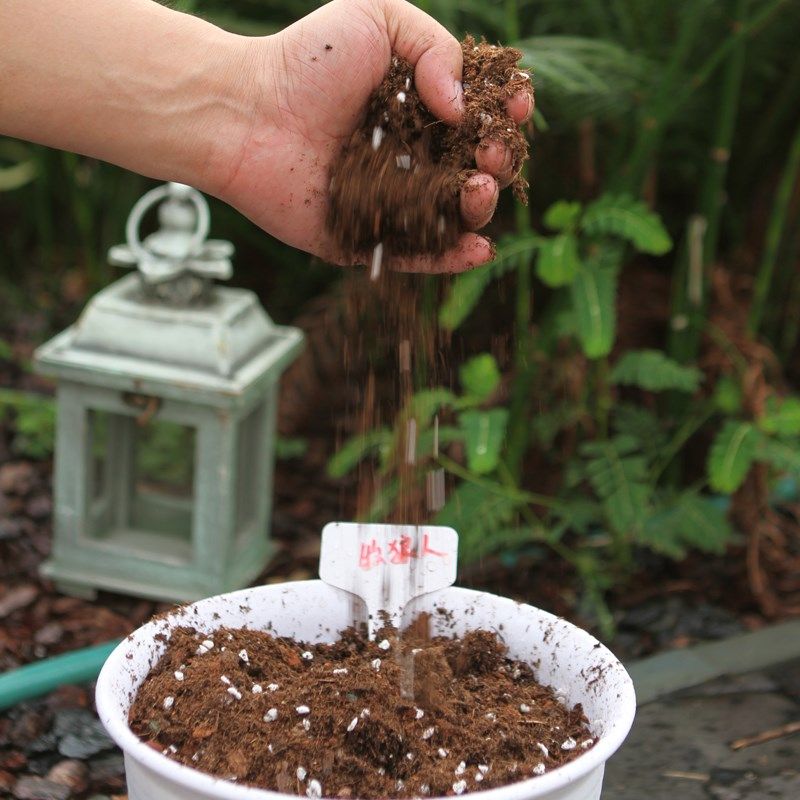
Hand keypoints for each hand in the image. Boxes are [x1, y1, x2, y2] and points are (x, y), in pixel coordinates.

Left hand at [213, 0, 532, 273]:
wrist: (244, 113)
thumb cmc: (305, 62)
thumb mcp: (377, 19)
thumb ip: (435, 48)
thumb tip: (461, 109)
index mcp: (418, 108)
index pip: (478, 118)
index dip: (504, 114)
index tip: (514, 107)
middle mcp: (411, 156)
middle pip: (473, 168)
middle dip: (497, 161)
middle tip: (492, 152)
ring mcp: (392, 200)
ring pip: (452, 215)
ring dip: (480, 207)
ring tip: (481, 190)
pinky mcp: (368, 238)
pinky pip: (417, 255)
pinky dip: (450, 258)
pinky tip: (478, 250)